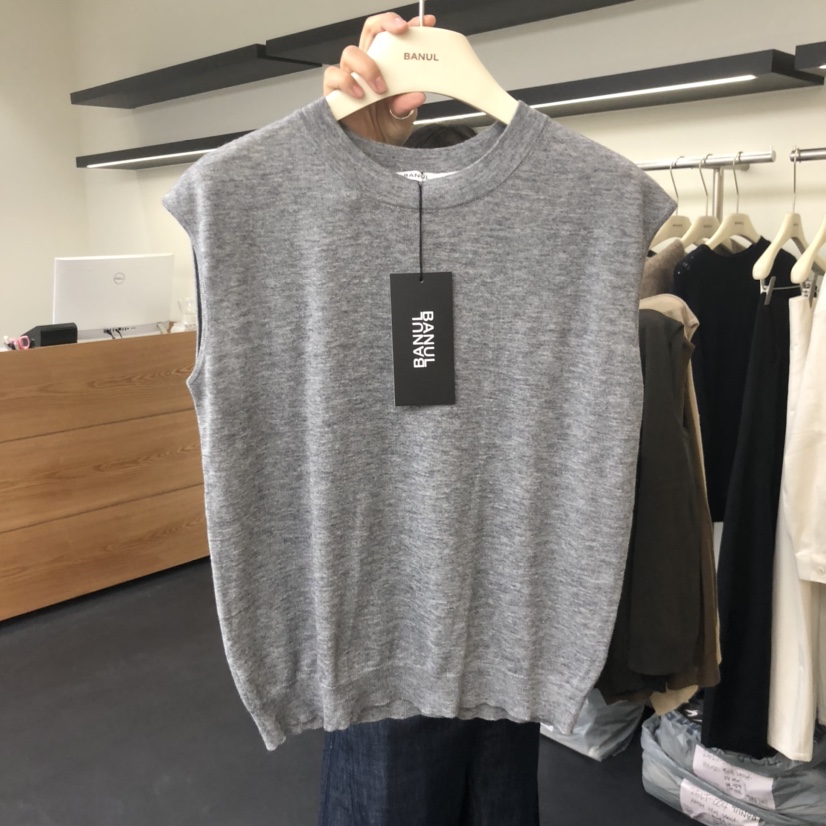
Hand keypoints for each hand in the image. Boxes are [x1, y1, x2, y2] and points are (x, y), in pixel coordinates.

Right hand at [323, 11, 435, 144]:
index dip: (406, 25)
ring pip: (351, 53)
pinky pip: (334, 76)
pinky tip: (359, 94)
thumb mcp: (402, 120)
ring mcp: (349, 78)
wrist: (369, 156)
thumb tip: (417, 95)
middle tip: (401, 32)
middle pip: (371, 31)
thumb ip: (407, 106)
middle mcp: (366, 68)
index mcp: (386, 68)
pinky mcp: (334, 93)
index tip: (424, 23)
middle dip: (385, 24)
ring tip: (381, 88)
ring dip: (368, 66)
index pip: (392, 37)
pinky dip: (346, 82)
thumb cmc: (384, 132)